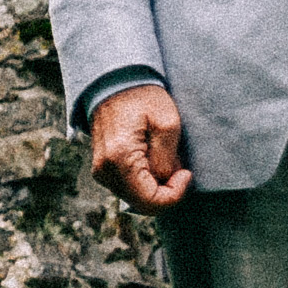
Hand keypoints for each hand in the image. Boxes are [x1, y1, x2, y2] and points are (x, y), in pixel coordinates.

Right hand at [89, 82, 192, 210]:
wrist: (115, 83)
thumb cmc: (143, 98)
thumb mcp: (167, 124)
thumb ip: (167, 160)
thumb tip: (166, 181)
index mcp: (120, 159)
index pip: (149, 201)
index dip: (174, 195)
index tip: (186, 173)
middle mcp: (105, 170)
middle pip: (141, 204)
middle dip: (166, 193)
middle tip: (180, 168)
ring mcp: (101, 171)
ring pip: (135, 198)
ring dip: (156, 188)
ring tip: (167, 161)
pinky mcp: (103, 169)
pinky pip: (128, 188)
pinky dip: (145, 183)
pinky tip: (154, 162)